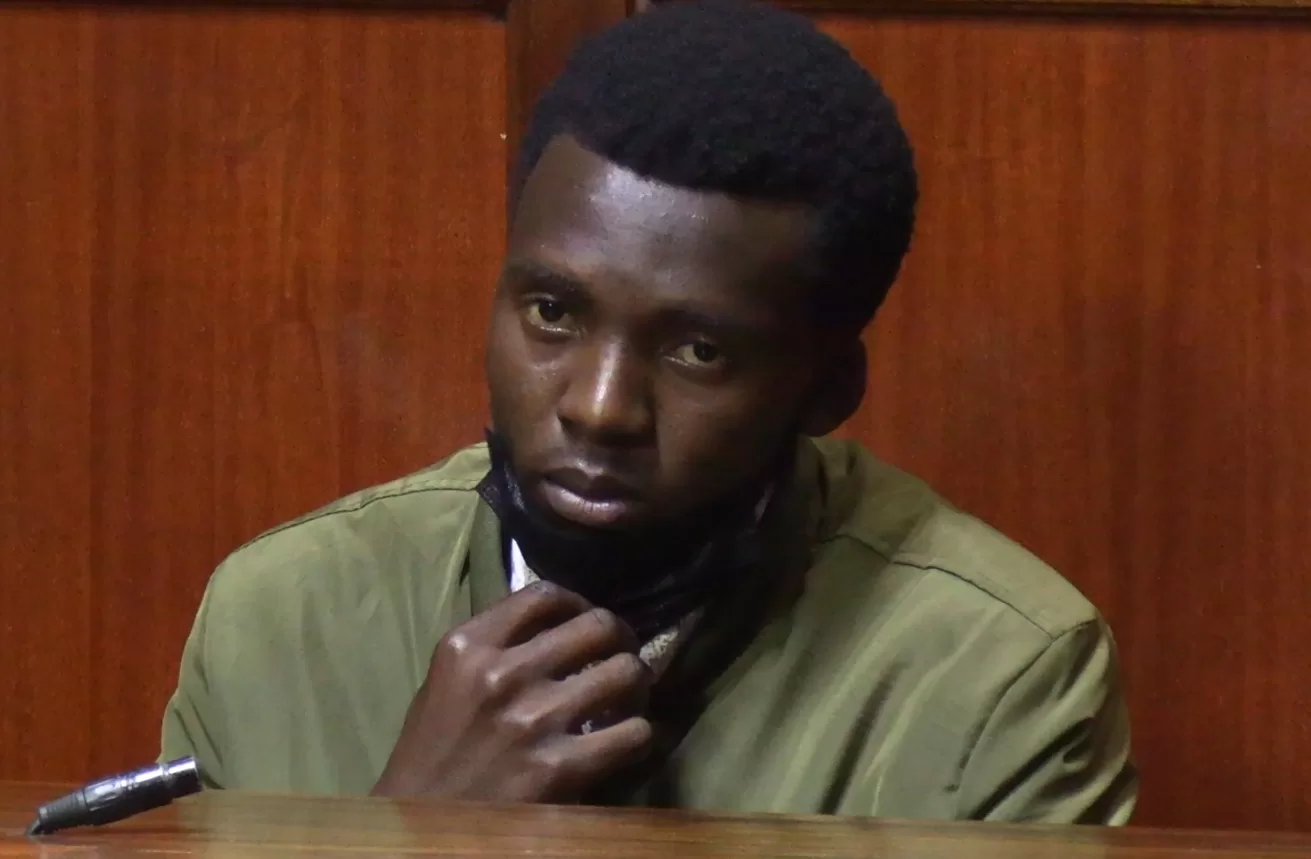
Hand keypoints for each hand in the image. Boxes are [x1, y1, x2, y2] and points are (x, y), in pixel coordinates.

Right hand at [370, 581, 653, 802]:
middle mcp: (503, 674)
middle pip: (597, 625)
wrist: (424, 828)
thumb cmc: (433, 754)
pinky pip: (633, 732)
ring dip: (636, 683)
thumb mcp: (448, 682)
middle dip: (620, 637)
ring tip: (629, 695)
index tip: (586, 619)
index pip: (544, 595)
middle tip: (621, 653)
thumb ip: (495, 647)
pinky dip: (639, 733)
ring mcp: (534, 720)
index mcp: (469, 647)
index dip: (579, 602)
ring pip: (626, 671)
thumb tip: (556, 623)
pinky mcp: (560, 769)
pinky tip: (626, 738)